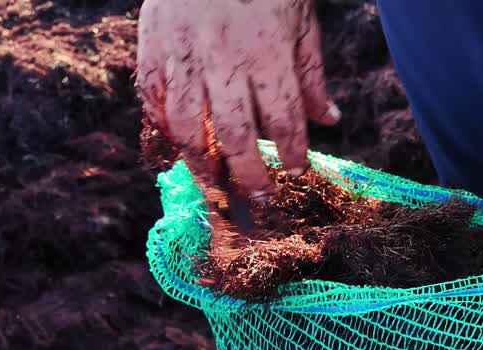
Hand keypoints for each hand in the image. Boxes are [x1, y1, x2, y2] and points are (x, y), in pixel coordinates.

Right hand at [136, 0, 339, 199]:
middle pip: (234, 133)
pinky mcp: (152, 44)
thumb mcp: (300, 20)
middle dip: (248, 173)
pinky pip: (153, 95)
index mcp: (267, 51)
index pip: (283, 118)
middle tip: (258, 197)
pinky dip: (162, 124)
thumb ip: (311, 73)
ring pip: (187, 124)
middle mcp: (224, 57)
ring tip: (213, 180)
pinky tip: (175, 142)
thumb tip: (329, 120)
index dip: (292, 152)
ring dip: (200, 160)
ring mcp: (184, 52)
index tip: (297, 171)